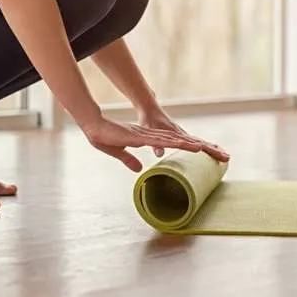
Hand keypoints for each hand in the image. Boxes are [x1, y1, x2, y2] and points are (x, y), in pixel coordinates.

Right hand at [80, 116, 211, 171]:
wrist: (93, 127)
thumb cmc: (103, 138)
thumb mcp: (118, 152)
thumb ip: (129, 160)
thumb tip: (140, 169)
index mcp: (144, 139)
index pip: (167, 143)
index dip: (181, 145)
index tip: (195, 149)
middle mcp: (147, 136)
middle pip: (172, 141)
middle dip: (189, 146)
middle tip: (203, 150)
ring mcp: (143, 135)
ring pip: (167, 140)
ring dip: (183, 144)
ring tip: (199, 148)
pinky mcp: (137, 137)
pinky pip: (155, 141)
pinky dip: (167, 142)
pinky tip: (178, 144)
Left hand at [138, 105, 229, 162]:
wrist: (150, 109)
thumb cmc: (148, 121)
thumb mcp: (149, 132)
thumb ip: (155, 143)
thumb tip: (159, 153)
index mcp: (177, 134)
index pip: (195, 143)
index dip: (205, 149)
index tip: (216, 154)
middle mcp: (183, 134)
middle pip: (203, 143)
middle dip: (215, 150)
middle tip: (228, 158)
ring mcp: (184, 135)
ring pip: (202, 142)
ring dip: (214, 149)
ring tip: (226, 158)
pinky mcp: (183, 136)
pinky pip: (198, 142)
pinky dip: (208, 147)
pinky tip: (212, 151)